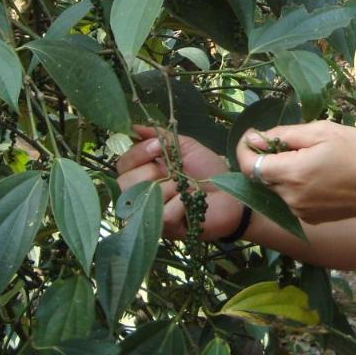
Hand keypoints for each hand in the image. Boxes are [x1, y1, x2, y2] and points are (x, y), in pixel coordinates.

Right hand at [115, 124, 243, 239]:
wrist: (232, 194)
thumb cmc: (208, 170)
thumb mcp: (185, 147)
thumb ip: (161, 137)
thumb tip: (135, 126)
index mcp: (145, 172)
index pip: (123, 164)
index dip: (137, 154)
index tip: (157, 147)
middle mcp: (143, 194)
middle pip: (124, 182)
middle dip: (151, 172)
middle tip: (173, 171)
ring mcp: (152, 213)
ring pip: (142, 197)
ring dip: (169, 187)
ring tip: (186, 187)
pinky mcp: (167, 228)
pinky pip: (163, 213)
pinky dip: (181, 203)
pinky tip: (191, 202)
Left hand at [234, 120, 355, 224]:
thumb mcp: (323, 131)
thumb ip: (284, 135)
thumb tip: (254, 139)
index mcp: (292, 173)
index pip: (249, 165)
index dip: (246, 149)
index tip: (254, 136)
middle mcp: (291, 198)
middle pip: (262, 176)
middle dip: (268, 158)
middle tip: (294, 142)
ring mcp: (300, 212)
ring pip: (277, 188)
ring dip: (283, 172)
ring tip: (312, 158)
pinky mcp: (311, 219)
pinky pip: (292, 198)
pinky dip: (296, 185)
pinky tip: (320, 175)